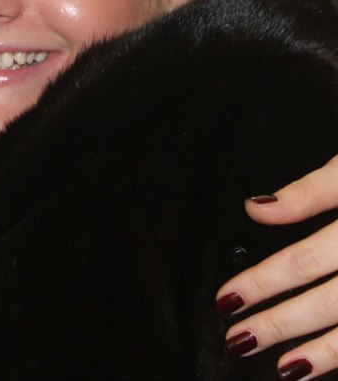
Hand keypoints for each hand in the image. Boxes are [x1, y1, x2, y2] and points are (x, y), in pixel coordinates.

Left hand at [218, 155, 337, 379]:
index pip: (305, 260)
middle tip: (240, 339)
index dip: (263, 282)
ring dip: (326, 352)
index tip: (227, 299)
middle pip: (331, 301)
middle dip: (281, 324)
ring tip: (287, 368)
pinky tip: (335, 364)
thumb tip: (256, 209)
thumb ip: (308, 191)